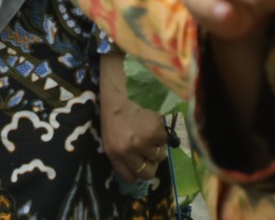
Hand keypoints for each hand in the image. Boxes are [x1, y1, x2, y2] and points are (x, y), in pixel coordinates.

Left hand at [98, 54, 168, 183]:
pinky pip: (165, 141)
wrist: (118, 96)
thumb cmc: (112, 120)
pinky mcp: (155, 130)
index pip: (131, 178)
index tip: (139, 164)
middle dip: (151, 164)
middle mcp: (128, 151)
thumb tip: (139, 174)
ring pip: (160, 156)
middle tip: (148, 151)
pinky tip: (151, 124)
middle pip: (149, 173)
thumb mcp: (109, 143)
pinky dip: (161, 134)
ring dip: (156, 147)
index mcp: (114, 154)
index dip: (137, 172)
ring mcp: (143, 141)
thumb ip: (122, 160)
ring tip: (147, 134)